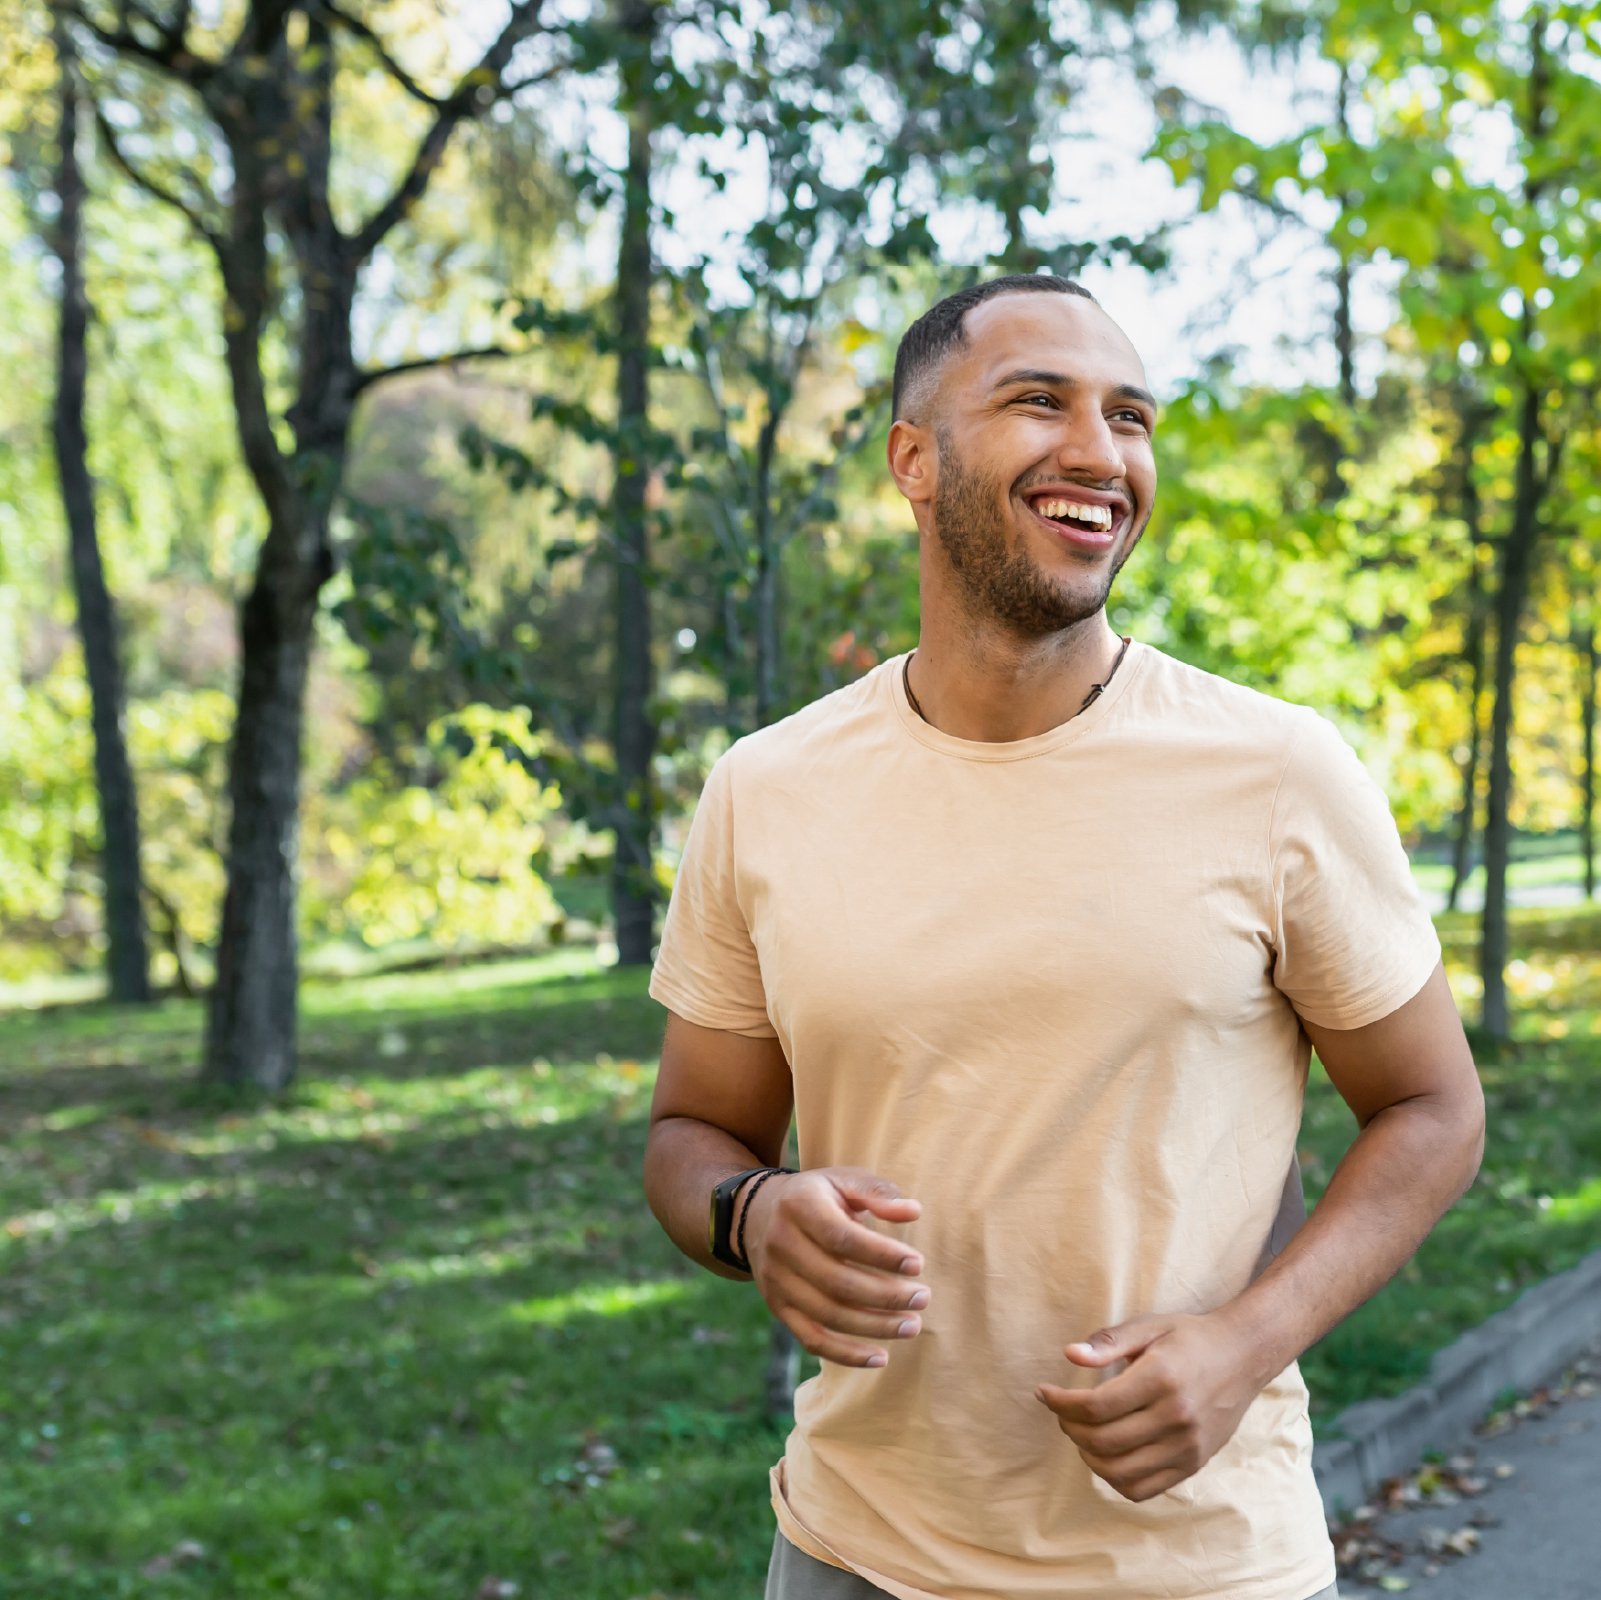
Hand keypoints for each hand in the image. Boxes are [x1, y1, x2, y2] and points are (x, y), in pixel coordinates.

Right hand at [741, 1167, 927, 1368]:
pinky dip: (846, 1354)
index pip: (842, 1238)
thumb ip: (878, 1193)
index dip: (881, 1255)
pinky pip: (811, 1339)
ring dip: (874, 1326)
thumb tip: (913, 1212)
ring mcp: (776, 1280)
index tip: (917, 1265)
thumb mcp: (843, 1181)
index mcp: (800, 1206)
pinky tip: (880, 1357)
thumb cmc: (819, 1197)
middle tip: (923, 1298)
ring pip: (827, 1314)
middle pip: (837, 1281)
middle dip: (886, 1295)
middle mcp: (782, 1244)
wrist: (760, 1214)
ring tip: (912, 1325)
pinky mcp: (778, 1307)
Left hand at [1033, 1311, 1260, 1501]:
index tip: (1044, 1393)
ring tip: (1080, 1433)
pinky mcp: (1193, 1464)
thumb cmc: (1190, 1337)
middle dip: (1069, 1428)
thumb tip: (1070, 1355)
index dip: (1061, 1404)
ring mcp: (1187, 1447)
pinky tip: (1106, 1454)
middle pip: (1104, 1441)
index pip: (1097, 1406)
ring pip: (1120, 1472)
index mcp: (1161, 1379)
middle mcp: (1176, 1418)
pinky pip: (1144, 1488)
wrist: (1243, 1356)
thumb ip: (1109, 1341)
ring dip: (1088, 1456)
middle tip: (1061, 1412)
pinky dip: (1116, 1478)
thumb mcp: (1150, 1325)